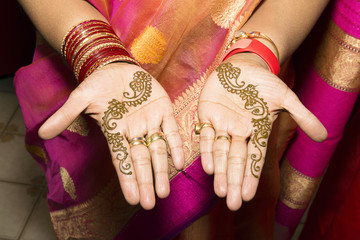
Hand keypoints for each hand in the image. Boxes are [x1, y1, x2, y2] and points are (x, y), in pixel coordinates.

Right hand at [39, 62, 184, 209]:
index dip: (128, 179)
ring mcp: (150, 122)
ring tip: (164, 191)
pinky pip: (171, 130)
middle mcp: (134, 132)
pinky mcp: (164, 110)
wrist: (117, 67)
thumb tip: (42, 133)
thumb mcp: (80, 98)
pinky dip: (176, 145)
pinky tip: (179, 162)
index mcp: (116, 132)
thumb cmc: (98, 84)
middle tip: (151, 202)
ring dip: (162, 170)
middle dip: (146, 181)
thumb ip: (66, 115)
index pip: (122, 160)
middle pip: (141, 161)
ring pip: (158, 150)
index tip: (132, 199)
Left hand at [198, 53, 326, 210]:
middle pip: (236, 160)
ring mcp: (222, 125)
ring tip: (220, 191)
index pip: (255, 157)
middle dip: (234, 181)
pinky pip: (205, 136)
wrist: (242, 66)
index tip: (248, 196)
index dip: (252, 176)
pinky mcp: (206, 116)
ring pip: (219, 152)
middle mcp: (238, 133)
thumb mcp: (285, 97)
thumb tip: (324, 136)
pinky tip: (208, 166)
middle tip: (232, 203)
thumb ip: (302, 116)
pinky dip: (206, 150)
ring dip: (219, 172)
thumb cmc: (264, 83)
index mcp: (257, 131)